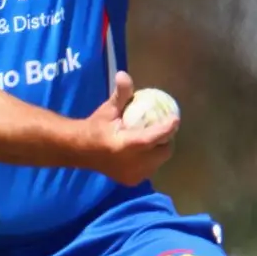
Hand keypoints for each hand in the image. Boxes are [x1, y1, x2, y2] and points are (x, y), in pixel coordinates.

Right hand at [80, 71, 178, 185]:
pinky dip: (151, 159)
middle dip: (166, 140)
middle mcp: (131, 164)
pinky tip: (146, 150)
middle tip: (163, 127)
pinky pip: (150, 168)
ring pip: (158, 162)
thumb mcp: (108, 109)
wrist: (81, 150)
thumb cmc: (96, 127)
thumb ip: (121, 94)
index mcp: (124, 146)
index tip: (175, 118)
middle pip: (162, 153)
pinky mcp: (131, 181)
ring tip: (156, 138)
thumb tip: (123, 74)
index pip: (151, 138)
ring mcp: (132, 175)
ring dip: (159, 150)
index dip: (166, 128)